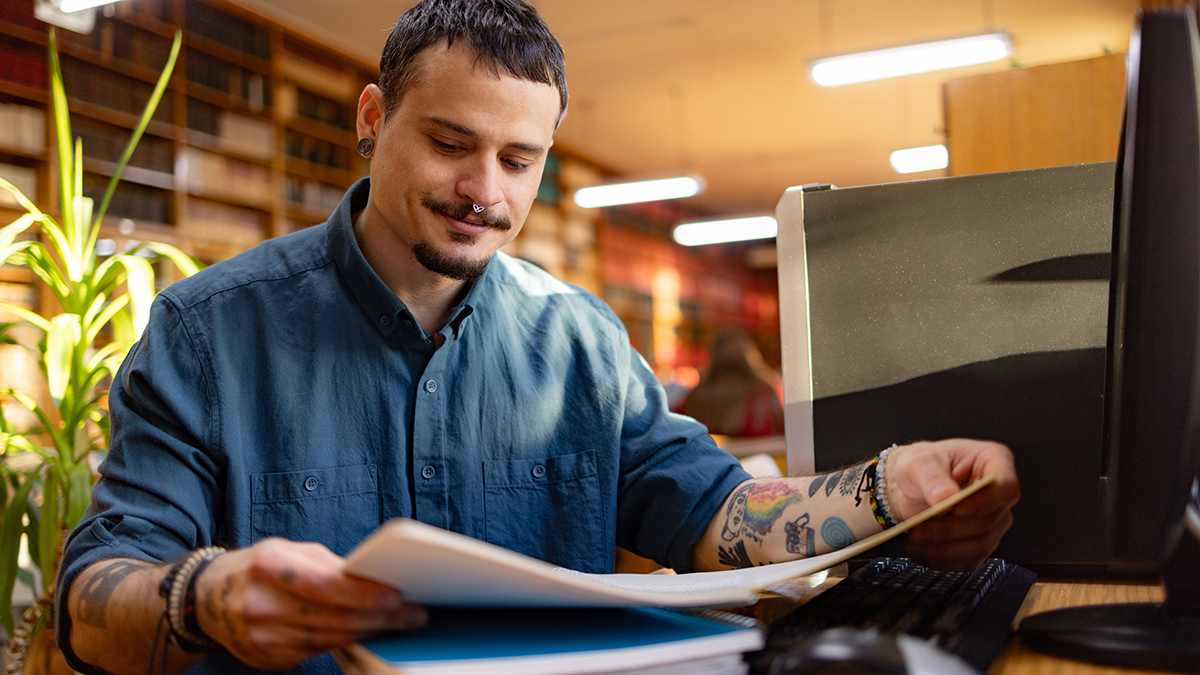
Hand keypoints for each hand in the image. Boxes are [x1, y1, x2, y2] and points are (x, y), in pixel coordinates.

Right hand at [193, 538, 426, 669]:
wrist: (207, 598)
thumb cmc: (258, 568)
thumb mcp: (290, 551)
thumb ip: (328, 565)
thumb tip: (374, 579)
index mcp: (268, 565)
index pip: (327, 585)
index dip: (365, 594)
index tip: (397, 597)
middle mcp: (261, 603)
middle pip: (333, 616)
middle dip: (379, 617)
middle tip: (413, 615)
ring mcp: (261, 636)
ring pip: (329, 639)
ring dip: (368, 632)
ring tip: (397, 624)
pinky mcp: (266, 659)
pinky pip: (316, 652)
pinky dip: (344, 643)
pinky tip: (365, 634)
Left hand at [885, 439, 1018, 570]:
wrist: (907, 487)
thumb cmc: (919, 466)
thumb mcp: (919, 462)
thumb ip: (932, 477)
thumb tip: (946, 497)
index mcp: (993, 462)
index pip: (1006, 486)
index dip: (985, 502)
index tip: (956, 509)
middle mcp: (998, 495)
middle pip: (990, 521)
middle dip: (950, 528)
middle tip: (919, 527)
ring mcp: (993, 522)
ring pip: (980, 545)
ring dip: (943, 547)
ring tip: (913, 540)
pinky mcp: (979, 543)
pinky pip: (968, 560)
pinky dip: (941, 559)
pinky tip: (920, 550)